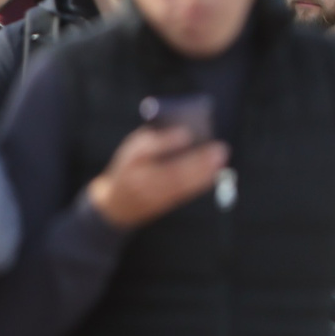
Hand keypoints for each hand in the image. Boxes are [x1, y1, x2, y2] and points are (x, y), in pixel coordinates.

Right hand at [88, 124, 229, 228]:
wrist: (116, 205)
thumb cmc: (129, 169)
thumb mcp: (132, 150)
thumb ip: (153, 139)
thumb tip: (184, 130)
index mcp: (129, 161)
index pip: (144, 150)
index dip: (165, 141)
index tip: (186, 132)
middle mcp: (138, 180)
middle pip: (169, 170)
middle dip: (196, 159)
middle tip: (218, 148)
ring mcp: (150, 195)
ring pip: (180, 184)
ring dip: (203, 172)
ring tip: (220, 158)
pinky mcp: (162, 205)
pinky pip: (183, 193)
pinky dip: (200, 183)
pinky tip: (213, 173)